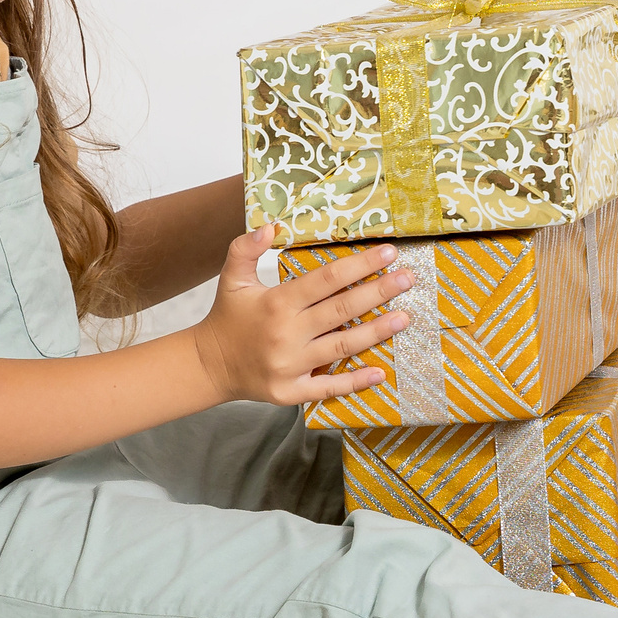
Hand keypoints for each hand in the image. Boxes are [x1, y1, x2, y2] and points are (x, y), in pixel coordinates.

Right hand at [189, 225, 407, 407]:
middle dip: (378, 293)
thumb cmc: (228, 318)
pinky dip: (355, 381)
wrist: (208, 366)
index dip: (359, 265)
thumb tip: (271, 225)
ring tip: (405, 318)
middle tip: (408, 279)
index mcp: (276, 303)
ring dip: (376, 332)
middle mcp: (286, 333)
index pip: (326, 280)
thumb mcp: (232, 278)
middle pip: (342, 310)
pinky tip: (381, 372)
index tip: (389, 253)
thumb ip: (245, 248)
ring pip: (342, 347)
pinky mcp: (291, 391)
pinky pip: (329, 387)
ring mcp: (290, 365)